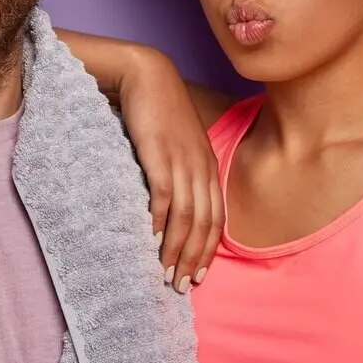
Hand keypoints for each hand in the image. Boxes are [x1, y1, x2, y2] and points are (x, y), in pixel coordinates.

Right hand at [118, 51, 223, 292]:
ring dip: (176, 249)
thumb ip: (180, 173)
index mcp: (209, 167)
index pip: (216, 218)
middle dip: (194, 259)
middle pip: (204, 223)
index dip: (209, 251)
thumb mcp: (177, 145)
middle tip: (182, 287)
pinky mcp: (160, 154)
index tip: (199, 277)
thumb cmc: (158, 111)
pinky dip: (160, 221)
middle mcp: (201, 167)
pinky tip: (152, 240)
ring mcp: (183, 161)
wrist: (146, 76)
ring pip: (186, 216)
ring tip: (166, 274)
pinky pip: (164, 195)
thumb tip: (170, 208)